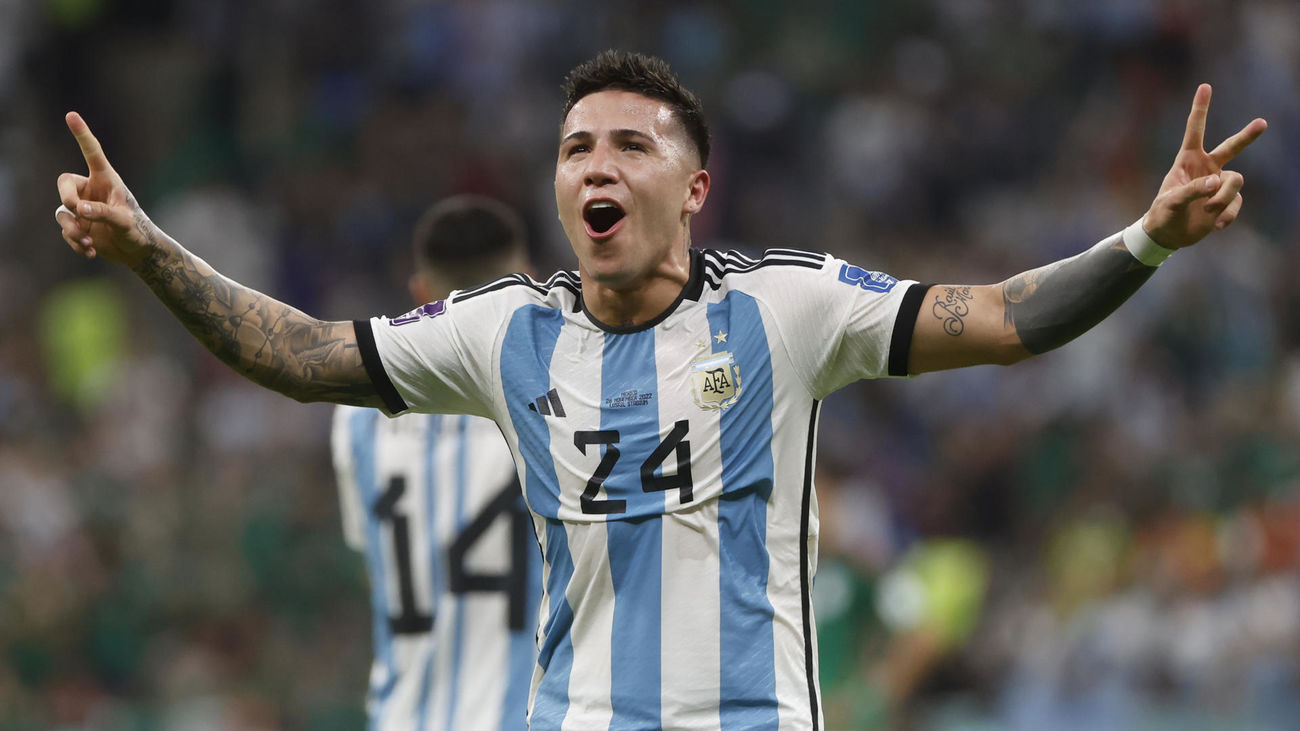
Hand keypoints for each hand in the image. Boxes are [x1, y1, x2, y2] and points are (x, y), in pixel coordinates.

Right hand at [54, 112, 153, 265]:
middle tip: (75, 210)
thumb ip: (102, 213)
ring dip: (71, 229)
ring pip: (62, 212)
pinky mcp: (78, 226)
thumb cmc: (137, 230)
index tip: (71, 115)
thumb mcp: (124, 221)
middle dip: (65, 197)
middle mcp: (90, 191)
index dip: (82, 134)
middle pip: (64, 183)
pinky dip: (76, 243)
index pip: (92, 153)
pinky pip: (66, 231)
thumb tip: (77, 210)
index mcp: (106, 180)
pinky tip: (91, 252)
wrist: (138, 252)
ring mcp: (82, 209)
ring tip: (88, 241)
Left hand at [1141, 85, 1266, 248]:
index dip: (1200, 109)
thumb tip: (1215, 183)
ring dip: (1223, 197)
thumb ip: (1191, 190)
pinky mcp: (1226, 201)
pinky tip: (1216, 225)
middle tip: (1262, 123)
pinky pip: (1236, 203)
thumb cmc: (1163, 213)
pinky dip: (1227, 214)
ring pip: (1235, 181)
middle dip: (1247, 136)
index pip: (1195, 131)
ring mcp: (1218, 184)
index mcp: (1187, 161)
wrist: (1169, 235)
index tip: (1205, 86)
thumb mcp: (1171, 201)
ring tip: (1208, 210)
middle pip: (1231, 148)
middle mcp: (1206, 168)